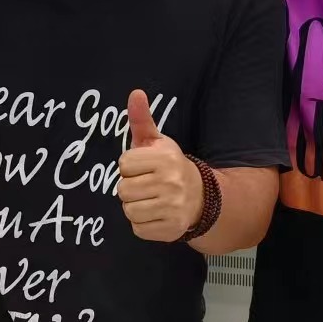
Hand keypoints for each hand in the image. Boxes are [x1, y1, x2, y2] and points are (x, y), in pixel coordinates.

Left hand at [116, 90, 203, 242]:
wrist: (200, 196)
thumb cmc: (169, 166)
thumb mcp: (157, 141)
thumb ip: (142, 119)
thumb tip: (135, 93)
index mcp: (165, 158)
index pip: (123, 164)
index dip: (130, 166)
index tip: (143, 167)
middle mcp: (170, 182)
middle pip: (122, 190)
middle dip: (130, 188)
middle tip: (146, 185)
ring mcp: (172, 207)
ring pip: (128, 211)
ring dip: (135, 206)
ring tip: (150, 199)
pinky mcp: (171, 229)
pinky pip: (138, 229)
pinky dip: (142, 224)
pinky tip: (155, 213)